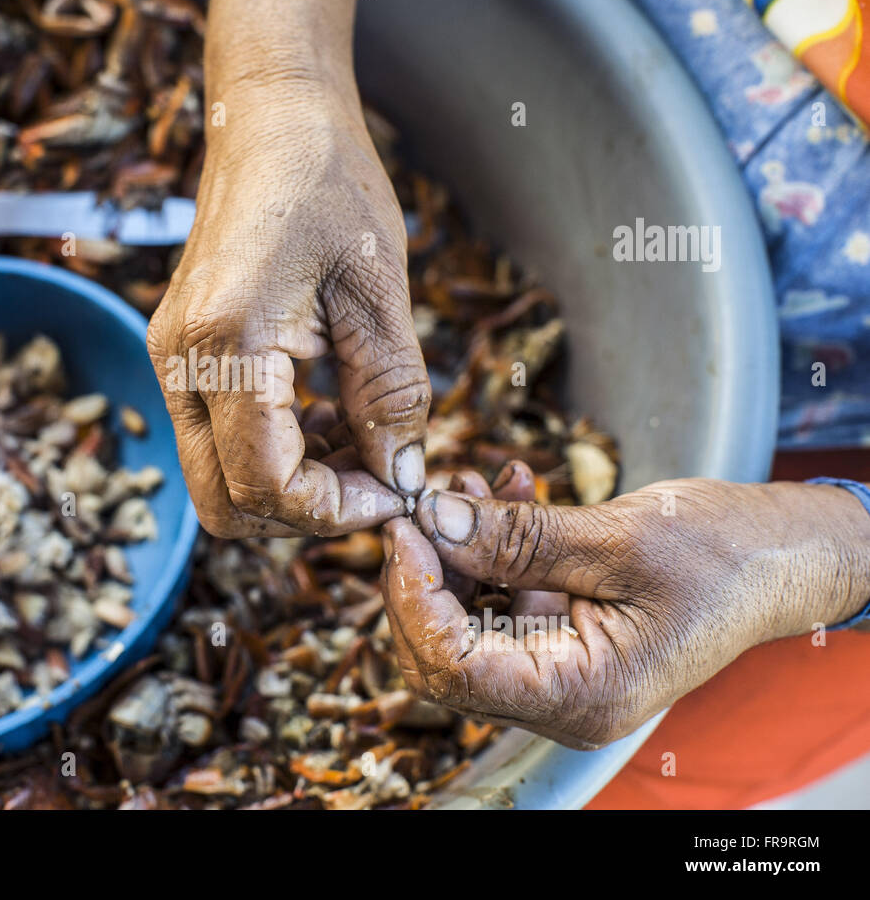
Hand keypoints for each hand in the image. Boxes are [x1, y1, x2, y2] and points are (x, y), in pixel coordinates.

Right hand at [147, 95, 428, 536]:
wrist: (270, 120)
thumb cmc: (328, 185)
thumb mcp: (379, 290)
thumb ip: (391, 395)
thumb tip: (401, 479)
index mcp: (227, 343)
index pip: (265, 483)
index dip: (336, 510)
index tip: (395, 492)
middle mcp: (180, 364)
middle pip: (224, 504)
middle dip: (306, 514)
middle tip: (376, 479)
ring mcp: (172, 363)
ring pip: (217, 482)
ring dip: (291, 488)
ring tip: (359, 442)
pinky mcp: (182, 359)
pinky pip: (218, 443)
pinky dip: (274, 456)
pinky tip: (326, 416)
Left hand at [380, 472, 869, 747]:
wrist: (785, 557)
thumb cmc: (726, 552)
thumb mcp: (617, 538)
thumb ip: (518, 538)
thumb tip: (434, 522)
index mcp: (583, 694)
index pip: (455, 667)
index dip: (413, 597)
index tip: (403, 528)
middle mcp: (564, 703)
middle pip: (446, 658)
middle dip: (424, 577)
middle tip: (421, 506)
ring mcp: (561, 678)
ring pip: (465, 629)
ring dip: (455, 556)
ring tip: (468, 484)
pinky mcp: (562, 645)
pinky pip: (499, 608)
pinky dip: (488, 555)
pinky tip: (498, 496)